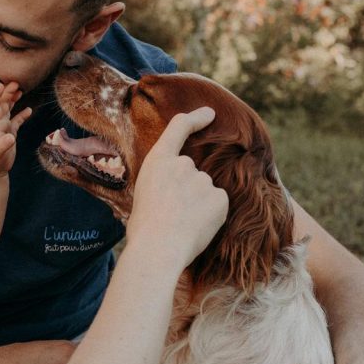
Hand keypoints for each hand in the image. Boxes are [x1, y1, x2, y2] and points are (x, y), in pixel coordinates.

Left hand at [0, 82, 32, 177]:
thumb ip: (3, 144)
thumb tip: (10, 137)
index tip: (0, 84)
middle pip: (2, 104)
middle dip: (7, 93)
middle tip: (15, 83)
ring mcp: (4, 129)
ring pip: (8, 110)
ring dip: (12, 100)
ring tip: (20, 90)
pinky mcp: (10, 135)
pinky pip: (16, 121)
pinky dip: (22, 115)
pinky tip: (29, 110)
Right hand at [126, 106, 227, 268]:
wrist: (157, 249)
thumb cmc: (143, 230)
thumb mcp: (143, 194)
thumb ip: (162, 183)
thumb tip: (175, 192)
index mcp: (158, 161)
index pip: (178, 128)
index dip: (195, 119)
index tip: (209, 114)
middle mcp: (182, 163)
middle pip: (192, 174)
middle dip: (187, 191)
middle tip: (172, 217)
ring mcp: (202, 179)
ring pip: (205, 192)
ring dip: (198, 206)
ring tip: (181, 226)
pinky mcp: (219, 197)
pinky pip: (217, 205)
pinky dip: (211, 216)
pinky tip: (196, 228)